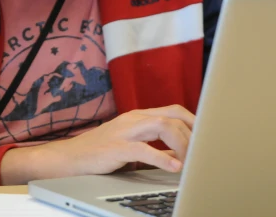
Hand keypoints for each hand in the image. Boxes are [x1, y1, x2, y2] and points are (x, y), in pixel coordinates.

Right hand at [1, 105, 194, 183]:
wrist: (68, 158)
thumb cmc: (98, 152)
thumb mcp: (129, 141)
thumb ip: (151, 140)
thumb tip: (178, 151)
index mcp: (138, 116)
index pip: (174, 110)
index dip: (194, 120)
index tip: (207, 136)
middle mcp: (133, 119)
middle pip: (173, 116)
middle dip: (193, 132)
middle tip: (203, 150)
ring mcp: (124, 131)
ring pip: (163, 127)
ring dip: (182, 144)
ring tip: (191, 160)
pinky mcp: (116, 147)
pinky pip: (144, 149)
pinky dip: (162, 157)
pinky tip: (174, 167)